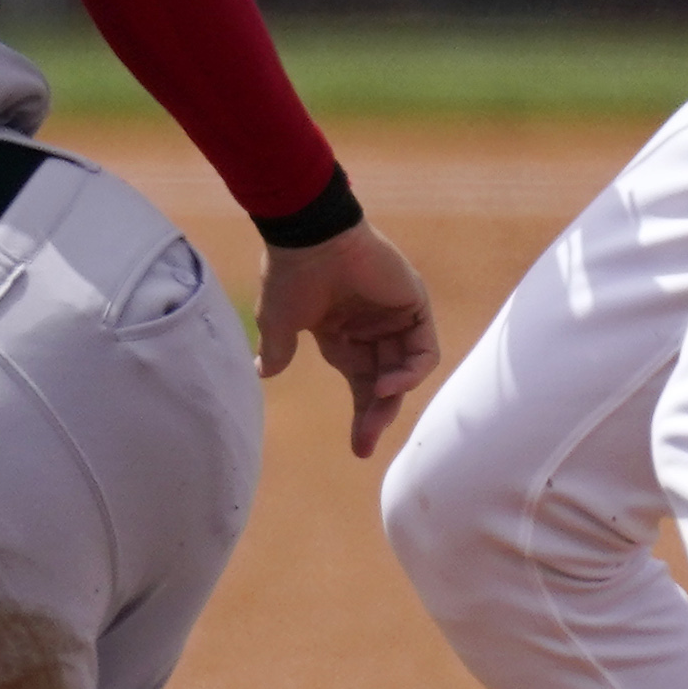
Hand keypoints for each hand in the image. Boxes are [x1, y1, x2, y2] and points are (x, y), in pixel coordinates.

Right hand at [258, 222, 440, 459]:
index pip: (362, 385)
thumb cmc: (290, 276)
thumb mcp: (279, 323)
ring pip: (407, 369)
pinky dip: (412, 371)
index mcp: (344, 335)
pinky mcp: (414, 304)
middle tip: (366, 443)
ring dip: (394, 392)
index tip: (360, 451)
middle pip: (386, 383)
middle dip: (378, 415)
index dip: (363, 418)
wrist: (310, 237)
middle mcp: (372, 329)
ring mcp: (395, 317)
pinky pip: (425, 350)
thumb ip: (277, 350)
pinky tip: (388, 381)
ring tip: (378, 397)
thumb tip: (262, 372)